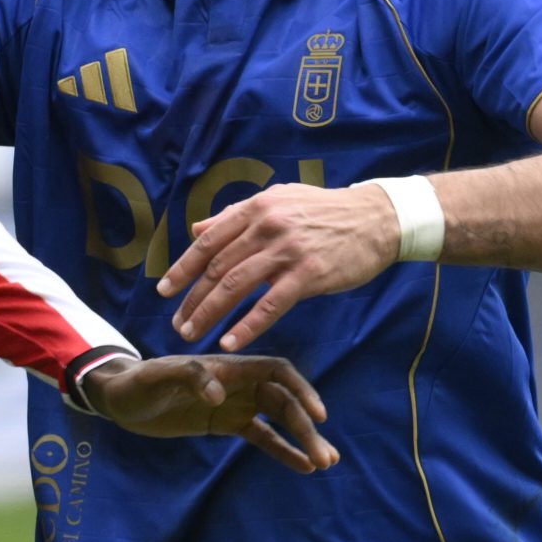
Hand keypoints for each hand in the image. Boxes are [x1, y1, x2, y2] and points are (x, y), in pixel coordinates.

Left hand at [78, 354, 339, 469]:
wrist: (121, 398)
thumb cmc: (137, 382)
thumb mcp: (157, 377)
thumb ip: (187, 376)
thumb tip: (219, 393)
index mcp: (228, 367)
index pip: (277, 372)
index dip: (301, 390)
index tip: (318, 416)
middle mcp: (238, 383)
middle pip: (285, 402)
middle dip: (307, 428)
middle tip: (326, 457)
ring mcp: (235, 403)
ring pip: (280, 420)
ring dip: (302, 440)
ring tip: (324, 463)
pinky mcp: (226, 423)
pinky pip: (263, 437)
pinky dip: (283, 450)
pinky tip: (303, 467)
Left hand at [157, 183, 401, 351]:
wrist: (376, 219)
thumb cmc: (324, 211)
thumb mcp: (278, 200)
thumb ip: (235, 215)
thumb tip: (196, 228)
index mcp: (255, 209)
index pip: (208, 241)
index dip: (183, 268)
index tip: (164, 290)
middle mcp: (266, 227)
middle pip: (217, 268)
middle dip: (192, 298)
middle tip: (177, 323)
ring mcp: (287, 251)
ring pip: (236, 287)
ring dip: (209, 314)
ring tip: (192, 334)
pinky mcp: (309, 275)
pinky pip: (270, 305)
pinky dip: (247, 326)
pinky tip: (230, 341)